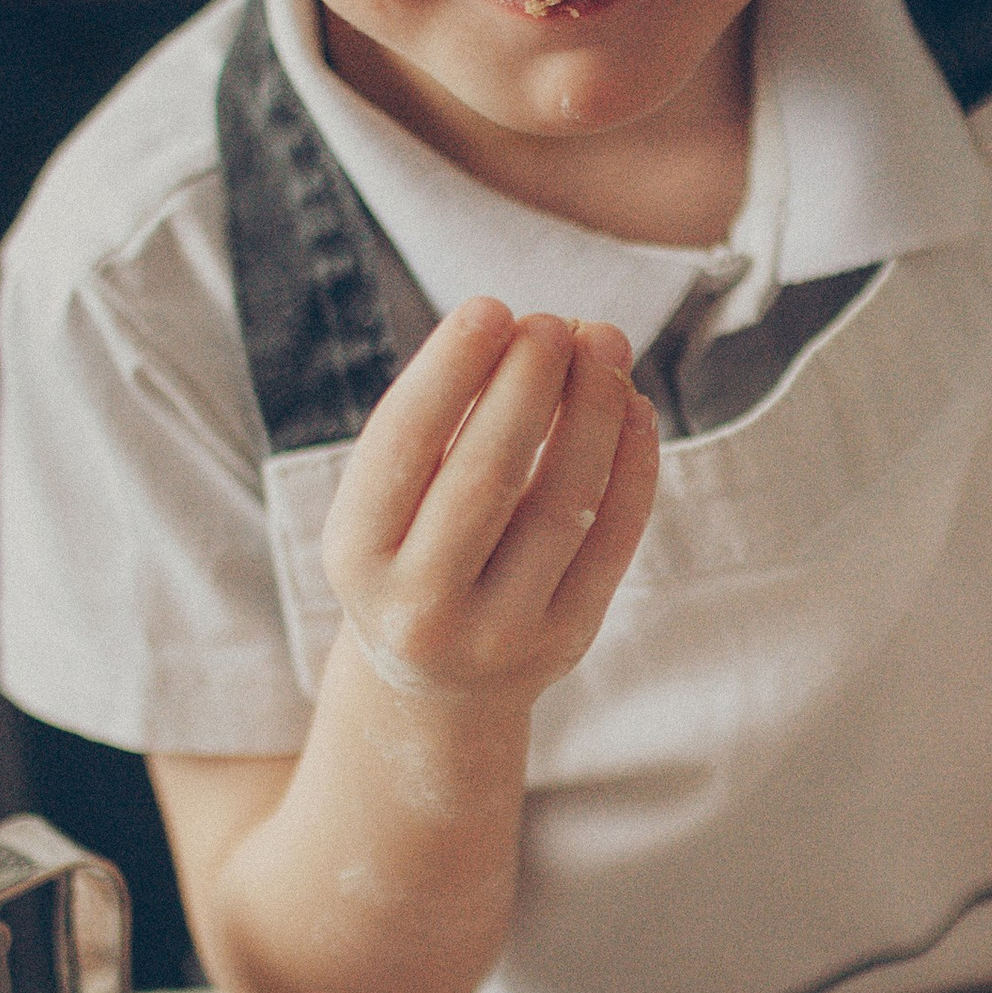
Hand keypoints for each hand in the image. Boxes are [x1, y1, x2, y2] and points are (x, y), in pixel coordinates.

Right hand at [319, 299, 657, 705]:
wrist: (433, 686)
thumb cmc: (409, 551)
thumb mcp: (388, 503)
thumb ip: (439, 428)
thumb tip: (533, 333)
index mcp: (356, 557)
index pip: (403, 449)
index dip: (449, 372)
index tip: (491, 306)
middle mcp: (420, 608)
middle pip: (486, 477)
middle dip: (527, 385)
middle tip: (553, 320)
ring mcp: (499, 634)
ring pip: (562, 506)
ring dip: (591, 412)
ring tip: (603, 341)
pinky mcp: (565, 642)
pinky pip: (611, 543)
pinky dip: (632, 467)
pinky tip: (635, 407)